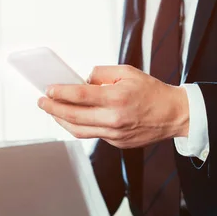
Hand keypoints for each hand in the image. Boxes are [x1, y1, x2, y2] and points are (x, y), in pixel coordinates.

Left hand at [37, 65, 188, 148]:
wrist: (174, 115)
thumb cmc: (152, 91)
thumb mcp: (128, 72)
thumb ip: (102, 73)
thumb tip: (82, 80)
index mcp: (117, 98)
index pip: (80, 95)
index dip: (60, 93)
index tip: (48, 90)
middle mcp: (114, 119)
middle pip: (74, 116)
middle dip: (53, 109)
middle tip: (42, 102)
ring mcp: (115, 134)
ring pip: (79, 130)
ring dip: (62, 121)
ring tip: (52, 112)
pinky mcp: (117, 143)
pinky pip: (93, 134)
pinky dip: (80, 126)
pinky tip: (74, 118)